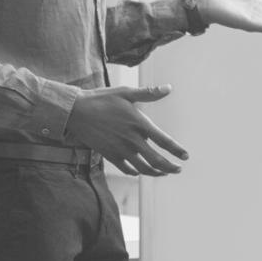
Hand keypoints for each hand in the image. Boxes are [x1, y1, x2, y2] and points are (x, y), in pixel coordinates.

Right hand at [65, 85, 189, 176]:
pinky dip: (136, 172)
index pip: (164, 141)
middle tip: (178, 169)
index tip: (185, 156)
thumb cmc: (102, 99)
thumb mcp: (126, 92)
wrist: (76, 111)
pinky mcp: (109, 155)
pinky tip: (140, 171)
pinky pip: (126, 169)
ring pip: (143, 168)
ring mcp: (120, 150)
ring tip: (164, 172)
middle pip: (156, 160)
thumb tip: (169, 88)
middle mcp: (132, 140)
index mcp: (139, 124)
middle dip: (170, 167)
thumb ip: (149, 93)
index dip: (176, 150)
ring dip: (156, 172)